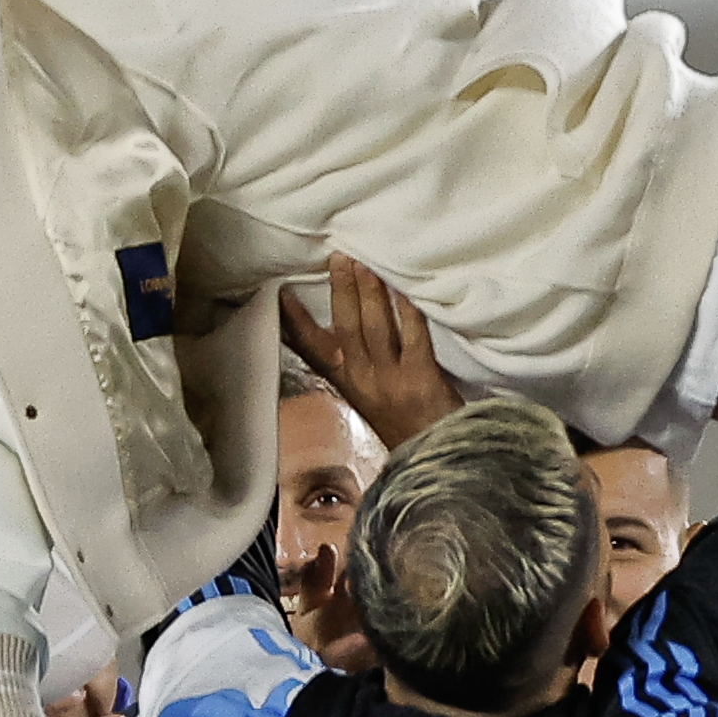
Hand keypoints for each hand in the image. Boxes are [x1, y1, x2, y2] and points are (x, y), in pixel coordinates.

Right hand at [281, 254, 467, 448]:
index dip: (295, 322)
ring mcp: (390, 381)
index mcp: (346, 385)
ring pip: (374, 326)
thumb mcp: (368, 398)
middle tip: (340, 258)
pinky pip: (412, 334)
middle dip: (342, 289)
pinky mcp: (420, 379)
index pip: (312, 350)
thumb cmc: (405, 424)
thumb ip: (353, 368)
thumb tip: (338, 331)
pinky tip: (404, 287)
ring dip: (369, 291)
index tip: (281, 294)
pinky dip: (407, 308)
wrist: (436, 458)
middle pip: (345, 327)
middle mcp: (363, 381)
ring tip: (365, 263)